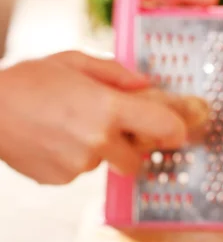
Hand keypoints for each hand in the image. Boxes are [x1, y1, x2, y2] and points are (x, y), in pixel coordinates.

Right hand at [0, 51, 188, 183]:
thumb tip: (146, 85)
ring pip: (102, 164)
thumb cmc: (28, 79)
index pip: (162, 127)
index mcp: (108, 109)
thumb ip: (116, 74)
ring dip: (94, 150)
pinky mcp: (60, 180)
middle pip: (135, 162)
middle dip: (129, 150)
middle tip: (111, 131)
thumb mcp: (74, 61)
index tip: (176, 133)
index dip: (175, 132)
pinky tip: (51, 139)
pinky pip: (77, 172)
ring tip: (65, 127)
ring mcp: (79, 165)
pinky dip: (71, 159)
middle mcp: (98, 142)